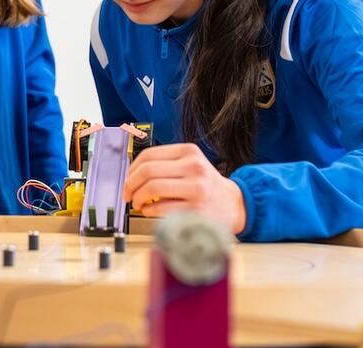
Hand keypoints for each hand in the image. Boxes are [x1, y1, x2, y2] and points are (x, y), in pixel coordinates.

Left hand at [122, 143, 246, 234]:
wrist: (234, 205)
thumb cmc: (207, 186)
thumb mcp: (191, 165)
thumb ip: (166, 165)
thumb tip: (132, 174)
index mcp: (189, 152)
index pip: (149, 154)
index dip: (132, 169)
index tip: (128, 180)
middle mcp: (193, 166)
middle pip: (148, 171)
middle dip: (130, 184)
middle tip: (127, 194)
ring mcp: (196, 187)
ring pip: (152, 188)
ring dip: (138, 198)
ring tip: (138, 203)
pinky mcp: (195, 208)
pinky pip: (161, 207)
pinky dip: (148, 210)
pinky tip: (148, 211)